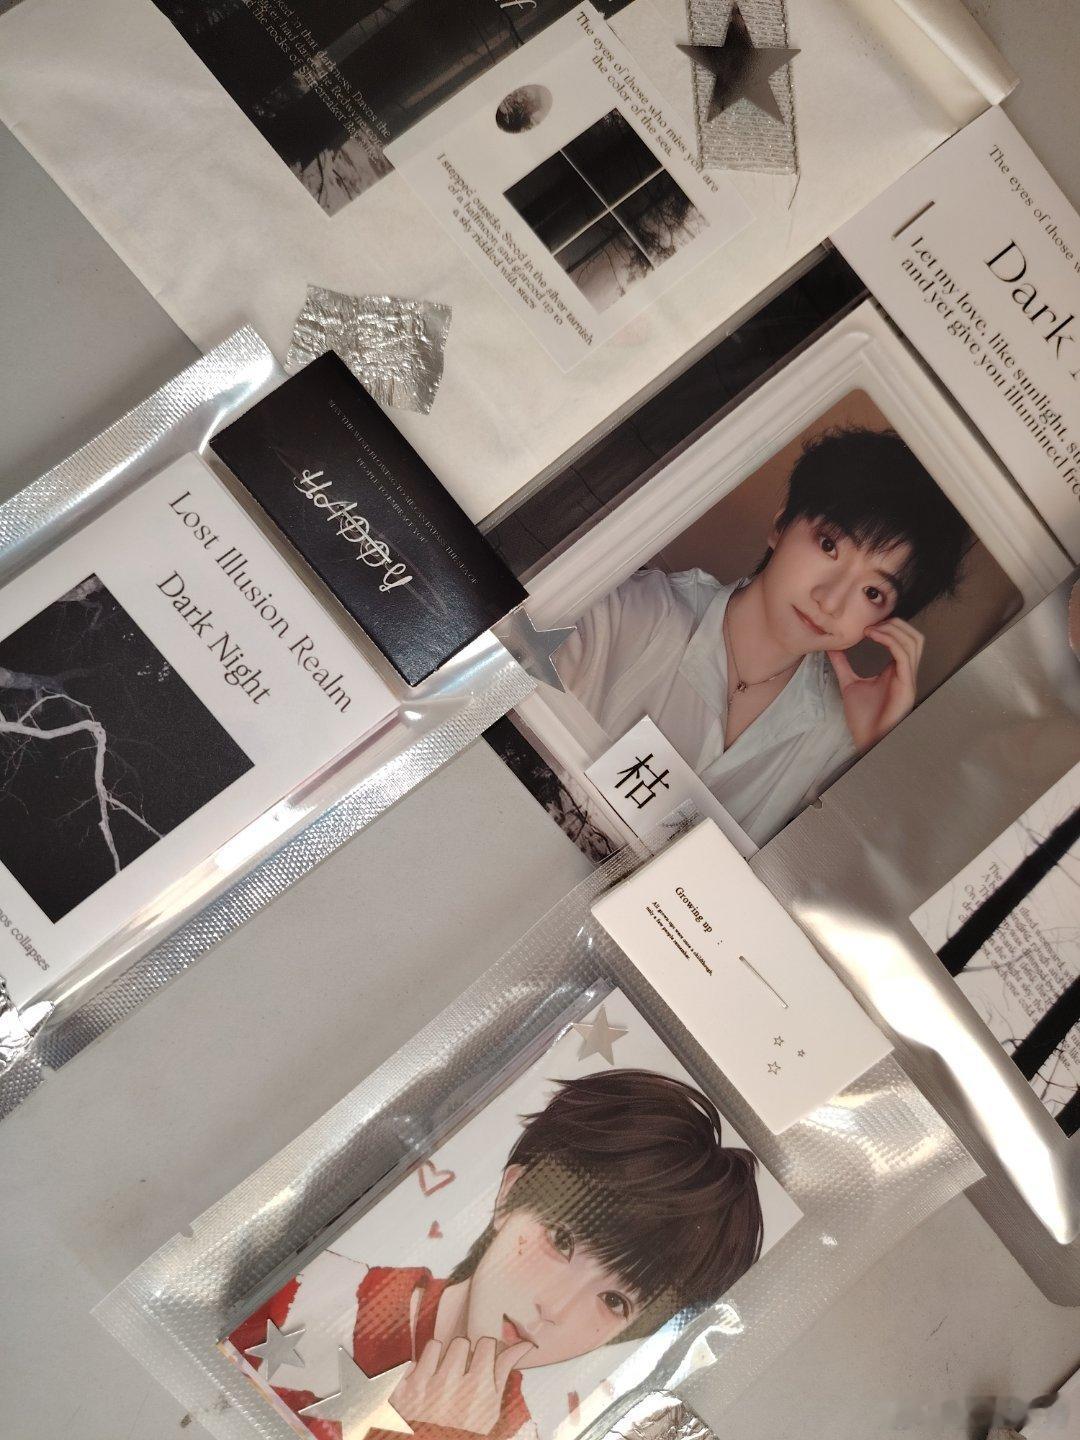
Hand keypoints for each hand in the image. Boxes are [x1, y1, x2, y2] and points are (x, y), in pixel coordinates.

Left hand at [391, 1337, 533, 1435]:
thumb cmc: (464, 1434)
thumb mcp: (489, 1411)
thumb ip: (502, 1373)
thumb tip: (523, 1344)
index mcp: (476, 1388)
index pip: (486, 1343)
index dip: (484, 1353)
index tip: (481, 1362)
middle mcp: (450, 1382)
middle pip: (460, 1342)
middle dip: (461, 1356)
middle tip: (460, 1375)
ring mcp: (422, 1385)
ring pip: (435, 1345)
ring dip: (438, 1360)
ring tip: (439, 1380)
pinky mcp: (399, 1390)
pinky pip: (410, 1363)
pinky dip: (415, 1373)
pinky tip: (422, 1390)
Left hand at [828, 618, 924, 753]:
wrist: (868, 740)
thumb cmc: (864, 718)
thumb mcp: (849, 684)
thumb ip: (843, 665)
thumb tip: (832, 648)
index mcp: (897, 671)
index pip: (904, 640)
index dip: (890, 626)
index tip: (867, 625)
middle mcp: (907, 672)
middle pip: (914, 636)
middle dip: (895, 623)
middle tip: (871, 622)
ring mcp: (909, 679)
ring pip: (914, 642)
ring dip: (893, 630)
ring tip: (871, 629)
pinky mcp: (906, 686)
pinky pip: (904, 656)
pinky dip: (890, 641)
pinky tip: (873, 637)